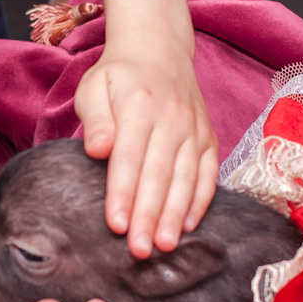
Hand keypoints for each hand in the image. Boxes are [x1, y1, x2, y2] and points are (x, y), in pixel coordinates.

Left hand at [73, 33, 215, 257]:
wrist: (159, 50)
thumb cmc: (119, 76)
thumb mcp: (94, 86)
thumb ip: (95, 118)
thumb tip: (97, 150)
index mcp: (140, 107)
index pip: (129, 158)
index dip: (123, 194)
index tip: (116, 226)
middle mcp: (172, 119)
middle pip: (159, 175)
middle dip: (149, 216)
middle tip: (139, 251)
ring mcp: (194, 130)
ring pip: (186, 179)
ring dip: (175, 216)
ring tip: (164, 247)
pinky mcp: (207, 138)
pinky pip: (208, 174)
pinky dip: (200, 201)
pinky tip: (188, 227)